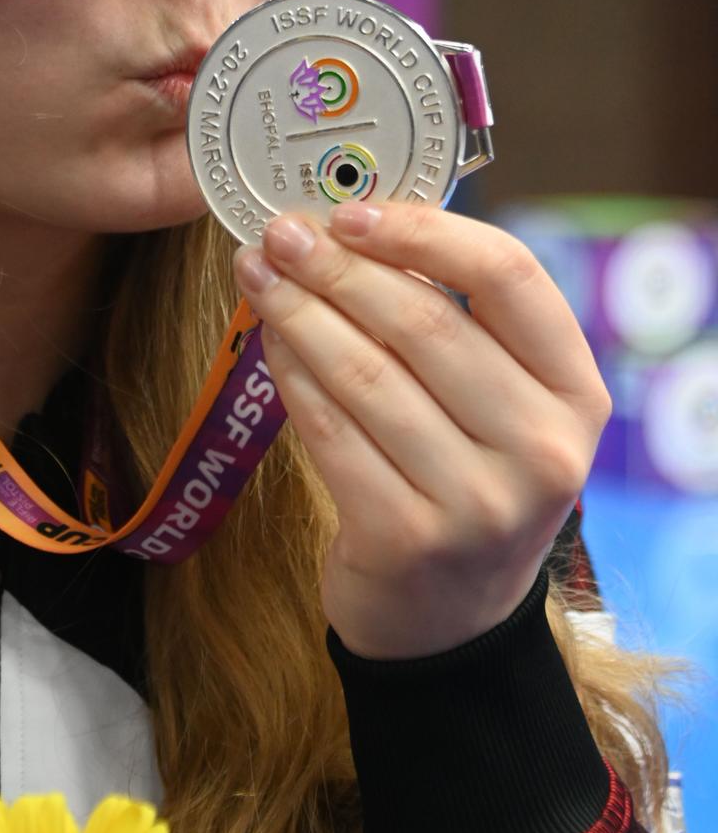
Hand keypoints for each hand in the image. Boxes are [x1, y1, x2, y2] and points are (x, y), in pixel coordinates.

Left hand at [233, 201, 610, 659]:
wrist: (449, 620)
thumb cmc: (466, 475)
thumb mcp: (498, 402)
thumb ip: (454, 319)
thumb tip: (350, 224)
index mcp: (575, 392)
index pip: (510, 276)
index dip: (424, 232)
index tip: (352, 211)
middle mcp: (542, 448)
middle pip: (426, 322)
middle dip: (338, 267)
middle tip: (279, 233)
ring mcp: (478, 502)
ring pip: (367, 374)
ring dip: (299, 312)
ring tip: (257, 274)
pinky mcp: (406, 538)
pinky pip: (329, 431)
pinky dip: (291, 375)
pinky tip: (267, 340)